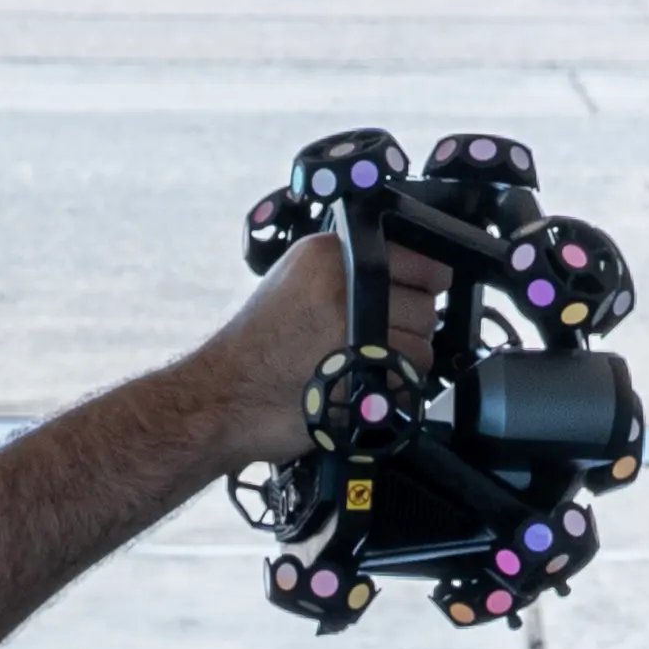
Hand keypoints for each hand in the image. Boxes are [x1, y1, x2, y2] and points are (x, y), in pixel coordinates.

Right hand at [199, 211, 448, 469]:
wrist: (222, 396)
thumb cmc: (256, 347)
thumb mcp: (294, 281)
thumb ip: (346, 268)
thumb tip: (404, 273)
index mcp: (330, 252)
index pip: (419, 257)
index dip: (422, 283)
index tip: (411, 297)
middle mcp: (345, 282)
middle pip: (425, 302)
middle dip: (409, 326)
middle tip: (374, 340)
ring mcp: (356, 326)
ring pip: (423, 342)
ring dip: (405, 361)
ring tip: (363, 366)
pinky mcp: (363, 369)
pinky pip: (409, 377)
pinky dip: (394, 388)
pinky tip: (360, 385)